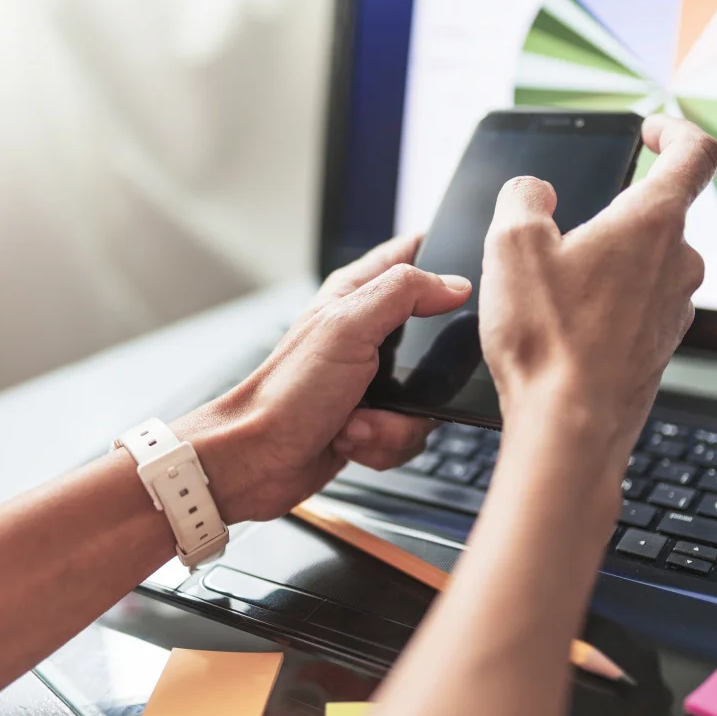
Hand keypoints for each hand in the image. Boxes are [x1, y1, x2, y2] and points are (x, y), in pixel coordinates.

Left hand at [176, 237, 471, 522]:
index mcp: (355, 296)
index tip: (459, 290)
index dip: (440, 262)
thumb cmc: (286, 393)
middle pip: (433, 340)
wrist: (257, 459)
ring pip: (425, 397)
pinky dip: (383, 443)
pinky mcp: (372, 421)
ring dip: (395, 422)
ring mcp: (369, 381)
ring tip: (358, 421)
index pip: (409, 256)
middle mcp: (364, 335)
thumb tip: (453, 284)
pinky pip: (408, 433)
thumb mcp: (348, 327)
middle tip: (392, 385)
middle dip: (423, 376)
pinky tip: (352, 441)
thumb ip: (403, 293)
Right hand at [478, 114, 716, 494]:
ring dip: (604, 262)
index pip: (695, 152)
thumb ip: (522, 197)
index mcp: (652, 223)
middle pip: (656, 214)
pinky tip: (562, 325)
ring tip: (550, 287)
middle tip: (559, 229)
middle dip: (609, 212)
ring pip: (642, 265)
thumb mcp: (510, 245)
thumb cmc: (547, 339)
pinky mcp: (657, 346)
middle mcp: (676, 264)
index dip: (673, 129)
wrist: (569, 426)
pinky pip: (634, 306)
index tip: (649, 130)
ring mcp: (672, 309)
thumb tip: (532, 190)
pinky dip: (603, 303)